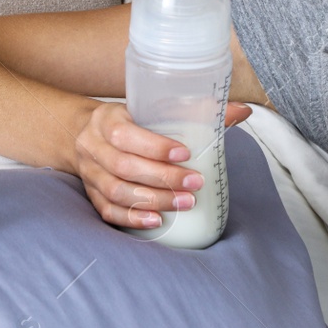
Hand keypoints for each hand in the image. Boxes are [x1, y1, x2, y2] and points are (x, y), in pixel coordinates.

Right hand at [71, 99, 253, 229]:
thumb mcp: (152, 107)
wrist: (84, 132)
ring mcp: (89, 173)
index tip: (186, 154)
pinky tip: (156, 220)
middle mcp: (93, 146)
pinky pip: (108, 211)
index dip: (155, 147)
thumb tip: (244, 111)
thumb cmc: (129, 120)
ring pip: (117, 191)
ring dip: (152, 200)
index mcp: (107, 119)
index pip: (126, 134)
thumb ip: (196, 110)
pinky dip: (132, 218)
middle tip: (195, 184)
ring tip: (184, 204)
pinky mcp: (91, 194)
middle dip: (163, 178)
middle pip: (124, 166)